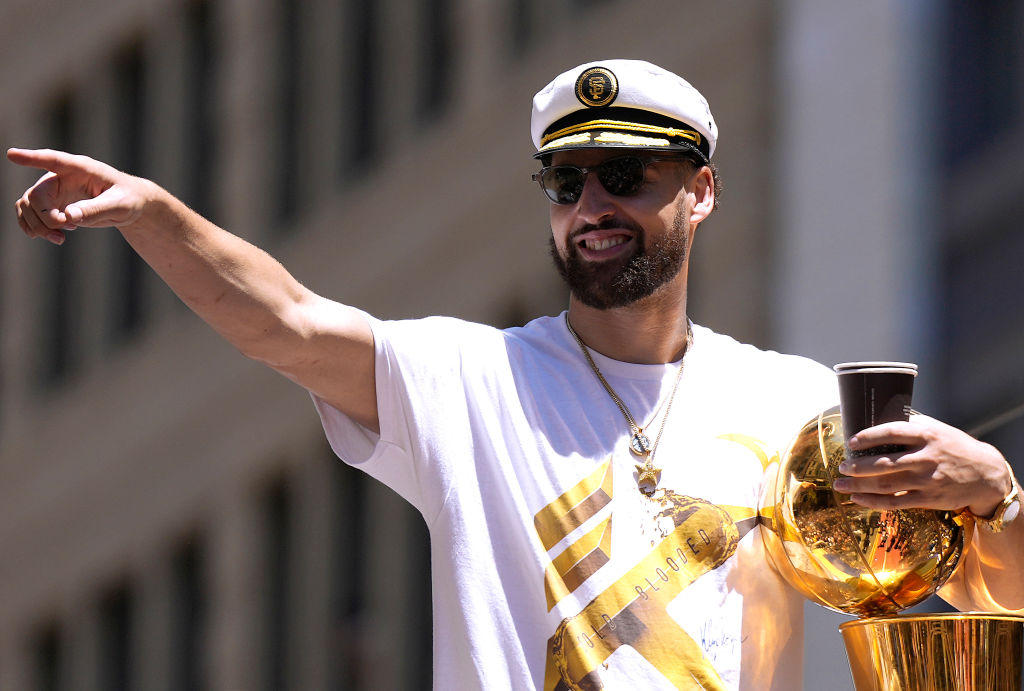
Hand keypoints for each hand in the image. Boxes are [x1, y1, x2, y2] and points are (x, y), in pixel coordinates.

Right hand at [8, 148, 150, 244]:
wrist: (129, 206)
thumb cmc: (129, 199)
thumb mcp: (119, 205)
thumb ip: (95, 209)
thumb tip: (69, 216)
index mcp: (80, 168)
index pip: (52, 160)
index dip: (32, 158)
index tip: (12, 154)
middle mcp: (62, 177)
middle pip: (36, 195)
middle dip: (44, 216)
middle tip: (63, 229)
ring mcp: (55, 192)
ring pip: (28, 205)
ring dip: (36, 225)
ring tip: (59, 239)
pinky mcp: (54, 206)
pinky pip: (30, 215)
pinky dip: (35, 228)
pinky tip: (54, 237)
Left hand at [833, 413, 1012, 516]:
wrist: (987, 474)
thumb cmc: (955, 447)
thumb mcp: (938, 430)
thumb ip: (912, 426)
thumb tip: (879, 416)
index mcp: (927, 436)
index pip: (893, 432)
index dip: (870, 436)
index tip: (852, 441)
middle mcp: (926, 458)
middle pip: (885, 464)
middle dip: (858, 467)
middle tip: (841, 467)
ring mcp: (927, 481)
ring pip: (886, 485)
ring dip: (858, 486)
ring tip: (839, 485)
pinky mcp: (929, 499)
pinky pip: (896, 502)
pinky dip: (873, 502)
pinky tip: (858, 499)